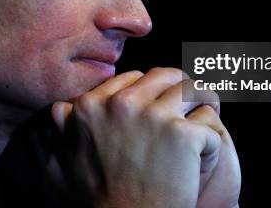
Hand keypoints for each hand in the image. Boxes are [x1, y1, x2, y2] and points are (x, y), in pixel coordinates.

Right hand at [50, 68, 239, 206]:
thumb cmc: (96, 204)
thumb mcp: (63, 166)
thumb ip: (63, 133)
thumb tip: (61, 109)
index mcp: (92, 106)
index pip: (133, 78)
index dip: (149, 92)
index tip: (158, 108)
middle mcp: (122, 104)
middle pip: (166, 76)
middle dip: (180, 90)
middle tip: (191, 108)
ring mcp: (154, 117)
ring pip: (193, 91)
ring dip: (202, 106)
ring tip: (205, 125)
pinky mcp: (183, 135)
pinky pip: (208, 123)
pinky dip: (210, 144)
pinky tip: (203, 160)